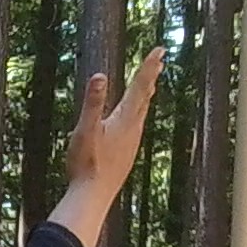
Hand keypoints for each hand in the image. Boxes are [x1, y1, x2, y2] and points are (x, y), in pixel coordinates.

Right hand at [47, 47, 164, 246]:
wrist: (93, 197)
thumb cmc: (87, 164)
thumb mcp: (86, 130)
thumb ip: (93, 102)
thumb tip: (100, 76)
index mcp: (125, 119)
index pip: (140, 86)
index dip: (149, 66)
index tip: (160, 50)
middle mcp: (133, 129)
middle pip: (145, 98)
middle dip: (150, 78)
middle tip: (159, 62)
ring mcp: (131, 143)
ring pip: (141, 113)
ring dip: (145, 97)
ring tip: (149, 87)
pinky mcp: (126, 155)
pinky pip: (135, 128)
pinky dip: (137, 115)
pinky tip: (133, 122)